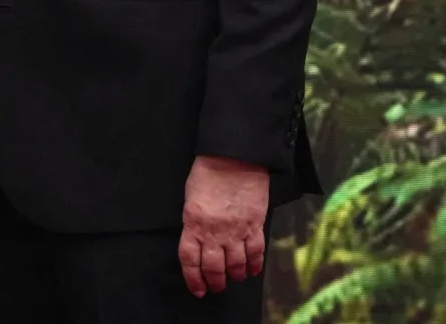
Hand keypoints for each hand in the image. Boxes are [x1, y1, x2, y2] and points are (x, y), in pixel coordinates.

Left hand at [179, 154, 269, 295]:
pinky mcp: (255, 225)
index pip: (190, 259)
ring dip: (235, 275)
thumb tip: (198, 241)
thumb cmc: (208, 173)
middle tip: (216, 287)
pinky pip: (256, 252)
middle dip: (215, 282)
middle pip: (214, 267)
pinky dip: (255, 265)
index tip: (197, 289)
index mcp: (193, 222)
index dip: (193, 278)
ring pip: (236, 264)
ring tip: (234, 278)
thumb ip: (194, 222)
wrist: (234, 157)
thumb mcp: (191, 197)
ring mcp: (236, 230)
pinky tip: (253, 271)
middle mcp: (214, 231)